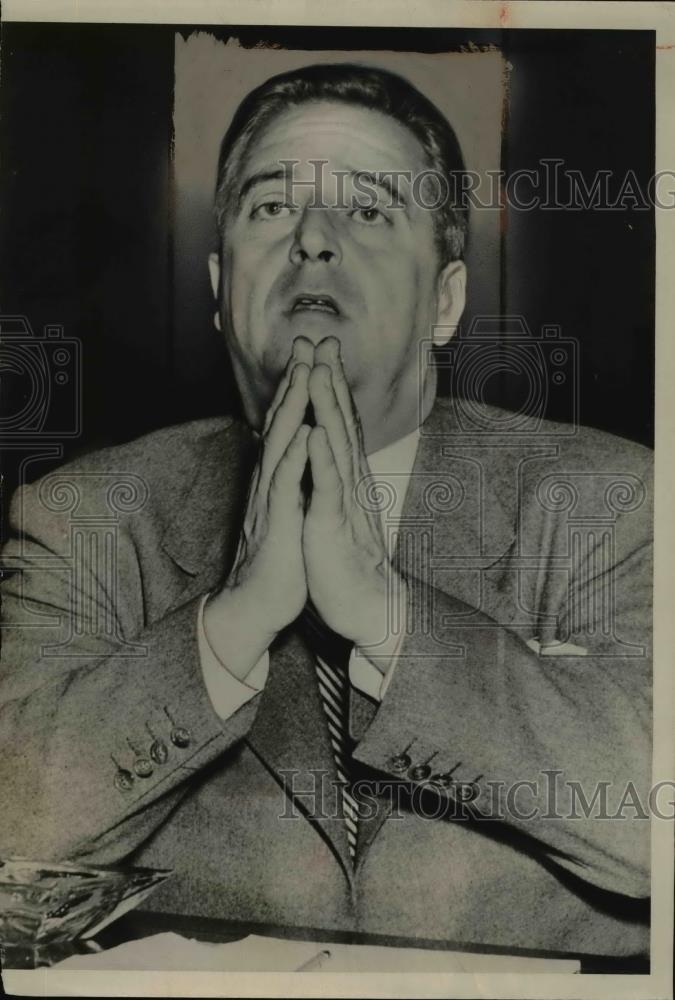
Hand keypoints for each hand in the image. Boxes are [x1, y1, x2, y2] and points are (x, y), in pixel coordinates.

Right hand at [203, 338, 313, 677]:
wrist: (255, 606)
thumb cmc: (277, 559)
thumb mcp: (287, 512)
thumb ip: (290, 482)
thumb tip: (298, 454)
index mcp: (277, 480)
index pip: (288, 426)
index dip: (299, 389)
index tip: (313, 354)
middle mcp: (269, 483)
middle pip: (281, 424)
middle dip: (294, 381)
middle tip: (305, 342)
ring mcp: (269, 502)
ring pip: (280, 446)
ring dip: (292, 409)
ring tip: (304, 372)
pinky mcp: (275, 526)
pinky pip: (284, 488)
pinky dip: (294, 459)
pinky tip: (303, 435)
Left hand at [302, 337, 407, 666]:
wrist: (368, 605)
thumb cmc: (348, 560)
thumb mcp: (338, 511)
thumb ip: (334, 481)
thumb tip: (327, 453)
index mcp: (346, 478)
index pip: (338, 425)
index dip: (330, 387)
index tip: (321, 351)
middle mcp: (349, 481)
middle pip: (339, 422)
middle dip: (329, 379)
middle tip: (322, 339)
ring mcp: (344, 500)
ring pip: (335, 445)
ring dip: (328, 405)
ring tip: (320, 369)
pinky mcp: (334, 523)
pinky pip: (328, 487)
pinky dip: (322, 458)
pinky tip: (316, 432)